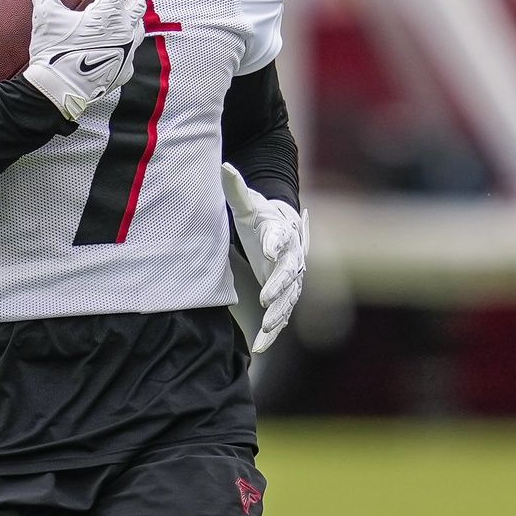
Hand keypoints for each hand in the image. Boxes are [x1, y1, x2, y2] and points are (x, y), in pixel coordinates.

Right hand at [23, 0, 146, 120]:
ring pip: (139, 24)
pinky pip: (131, 48)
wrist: (58, 92)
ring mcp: (128, 51)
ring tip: (119, 8)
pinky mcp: (124, 69)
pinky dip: (124, 38)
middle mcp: (125, 30)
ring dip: (130, 12)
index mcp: (109, 14)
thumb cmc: (52, 53)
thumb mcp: (45, 14)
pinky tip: (113, 40)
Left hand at [220, 162, 308, 352]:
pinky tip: (259, 348)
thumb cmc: (260, 219)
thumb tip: (224, 167)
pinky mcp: (284, 298)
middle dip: (280, 286)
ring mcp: (290, 281)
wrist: (278, 232)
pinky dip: (272, 333)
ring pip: (289, 300)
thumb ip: (236, 188)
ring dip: (278, 314)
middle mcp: (291, 259)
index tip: (268, 250)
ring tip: (266, 326)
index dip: (276, 244)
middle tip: (268, 298)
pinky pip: (281, 318)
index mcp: (283, 234)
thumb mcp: (247, 204)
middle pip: (290, 274)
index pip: (282, 238)